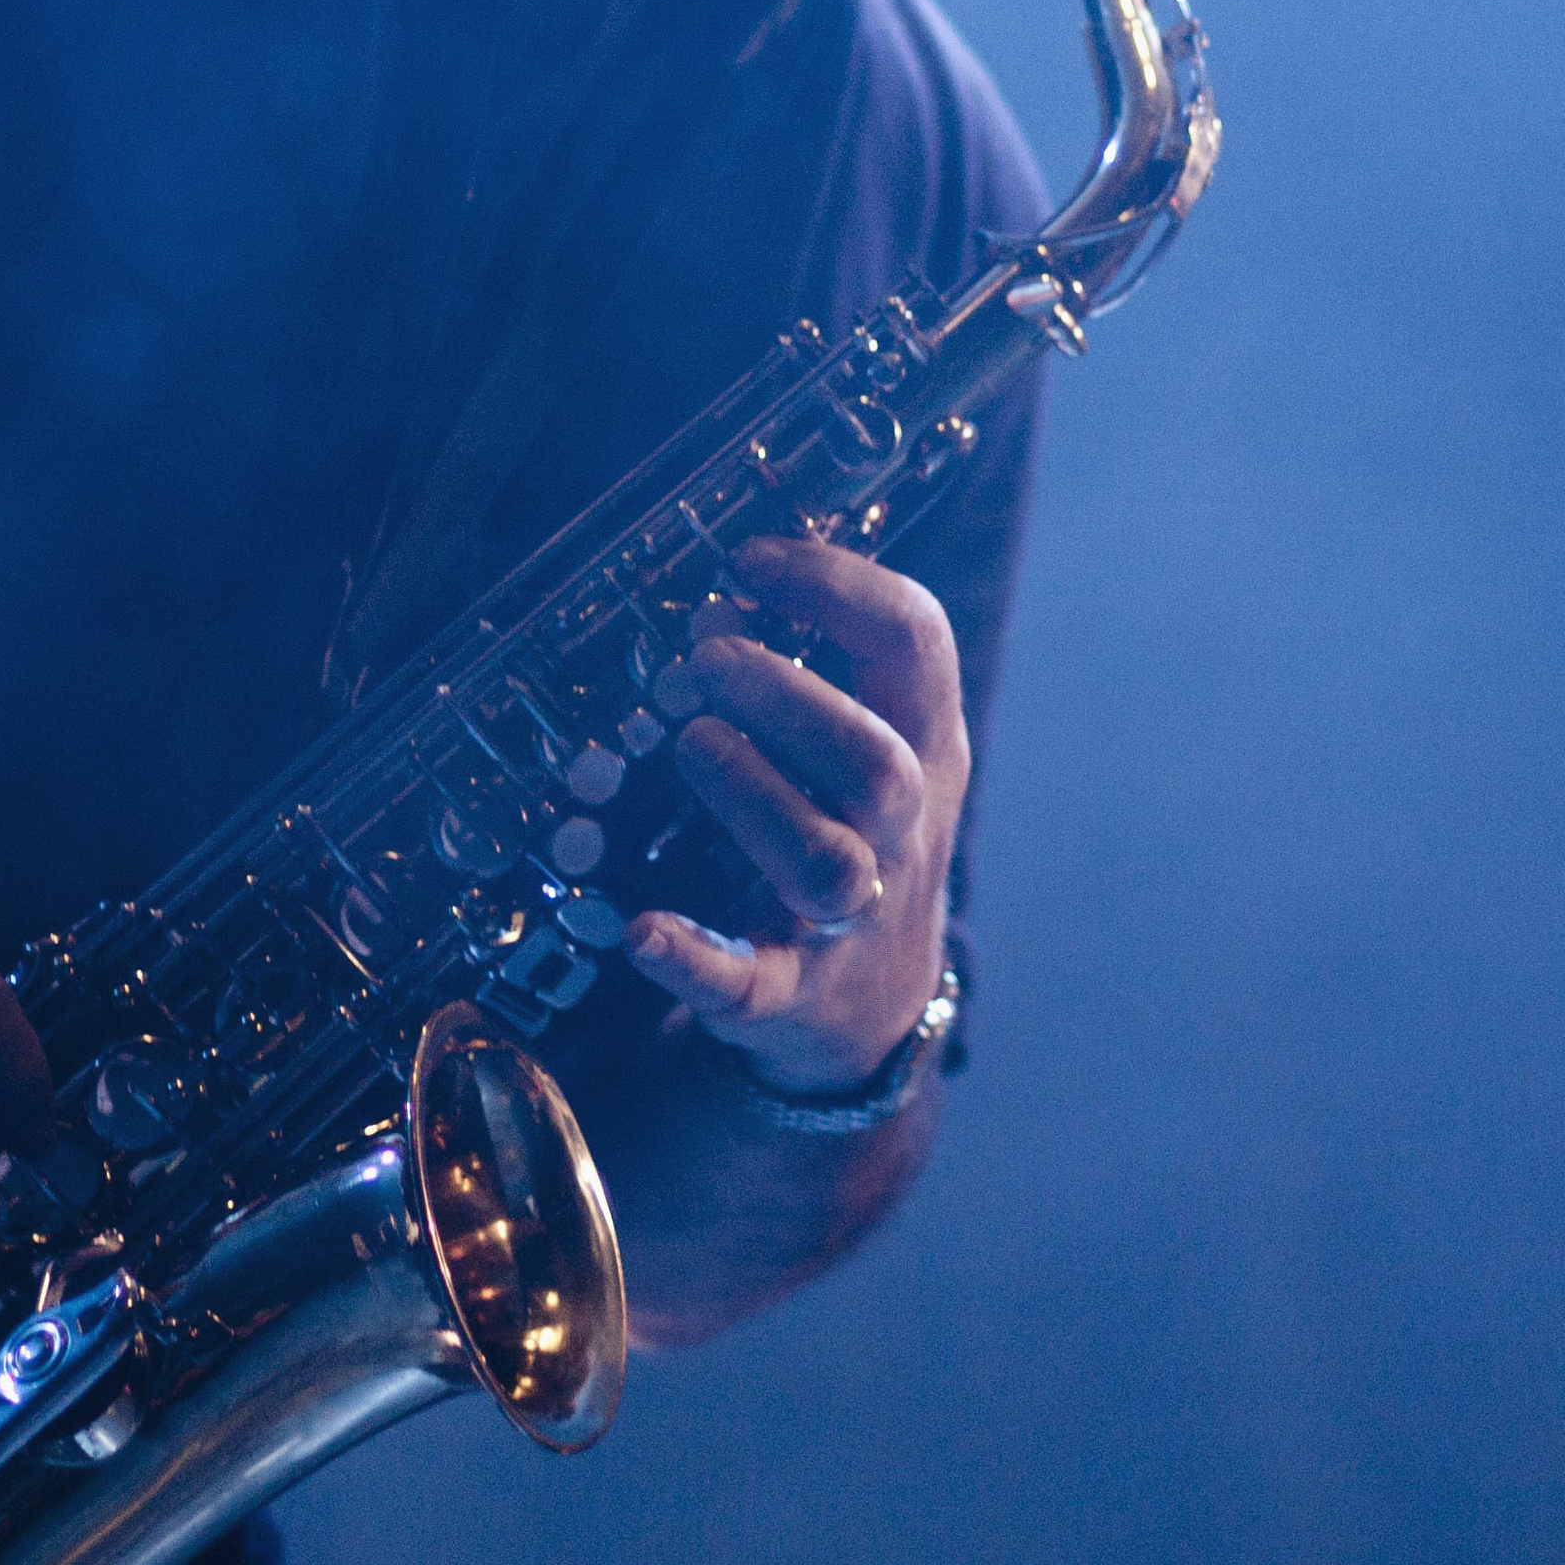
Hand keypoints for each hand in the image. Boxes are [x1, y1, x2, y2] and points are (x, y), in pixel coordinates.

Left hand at [623, 533, 966, 1097]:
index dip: (839, 589)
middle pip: (878, 764)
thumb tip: (736, 564)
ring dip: (752, 797)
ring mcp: (851, 916)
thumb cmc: (857, 832)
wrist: (874, 1001)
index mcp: (924, 744)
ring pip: (827, 862)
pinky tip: (640, 930)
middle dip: (789, 699)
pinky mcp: (790, 993)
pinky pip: (749, 983)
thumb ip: (831, 658)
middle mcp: (902, 830)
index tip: (748, 563)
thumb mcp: (877, 738)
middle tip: (704, 657)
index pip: (917, 646)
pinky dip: (694, 959)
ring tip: (688, 743)